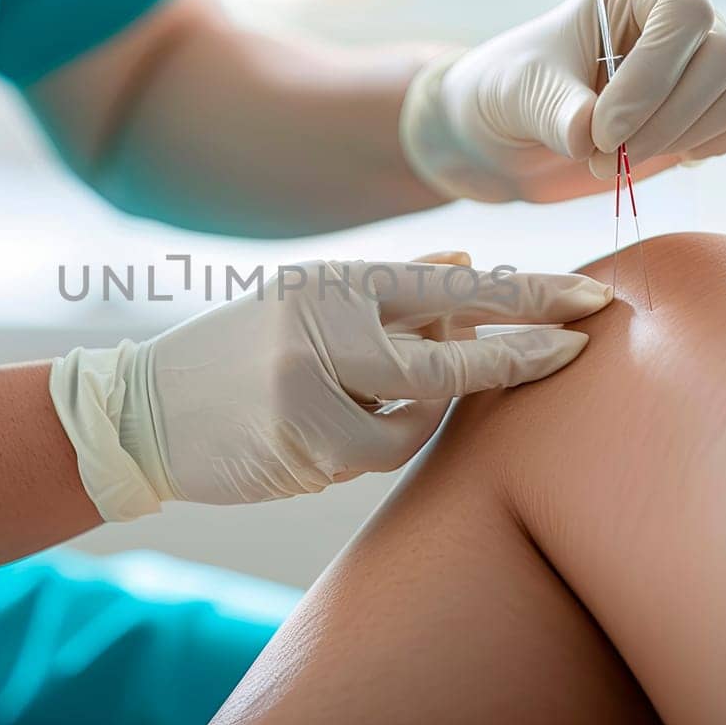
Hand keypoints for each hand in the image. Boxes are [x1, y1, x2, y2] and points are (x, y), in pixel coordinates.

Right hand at [51, 254, 612, 518]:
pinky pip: (370, 459)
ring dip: (409, 418)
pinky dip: (363, 449)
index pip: (448, 286)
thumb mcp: (304, 296)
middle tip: (580, 347)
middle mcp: (319, 325)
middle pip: (449, 358)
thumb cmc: (235, 350)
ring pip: (413, 422)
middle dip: (521, 357)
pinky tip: (312, 435)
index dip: (526, 295)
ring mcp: (305, 389)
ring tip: (351, 403)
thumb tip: (472, 265)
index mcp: (329, 281)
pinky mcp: (295, 446)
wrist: (137, 410)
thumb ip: (389, 286)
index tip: (589, 299)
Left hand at [400, 0, 725, 202]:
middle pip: (722, 59)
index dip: (652, 79)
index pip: (683, 15)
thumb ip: (556, 110)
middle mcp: (679, 19)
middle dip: (666, 121)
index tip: (603, 132)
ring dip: (681, 141)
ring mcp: (699, 64)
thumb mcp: (517, 94)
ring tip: (613, 164)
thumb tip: (591, 134)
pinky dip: (707, 149)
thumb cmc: (508, 93)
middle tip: (603, 159)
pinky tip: (655, 159)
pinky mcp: (707, 111)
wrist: (506, 137)